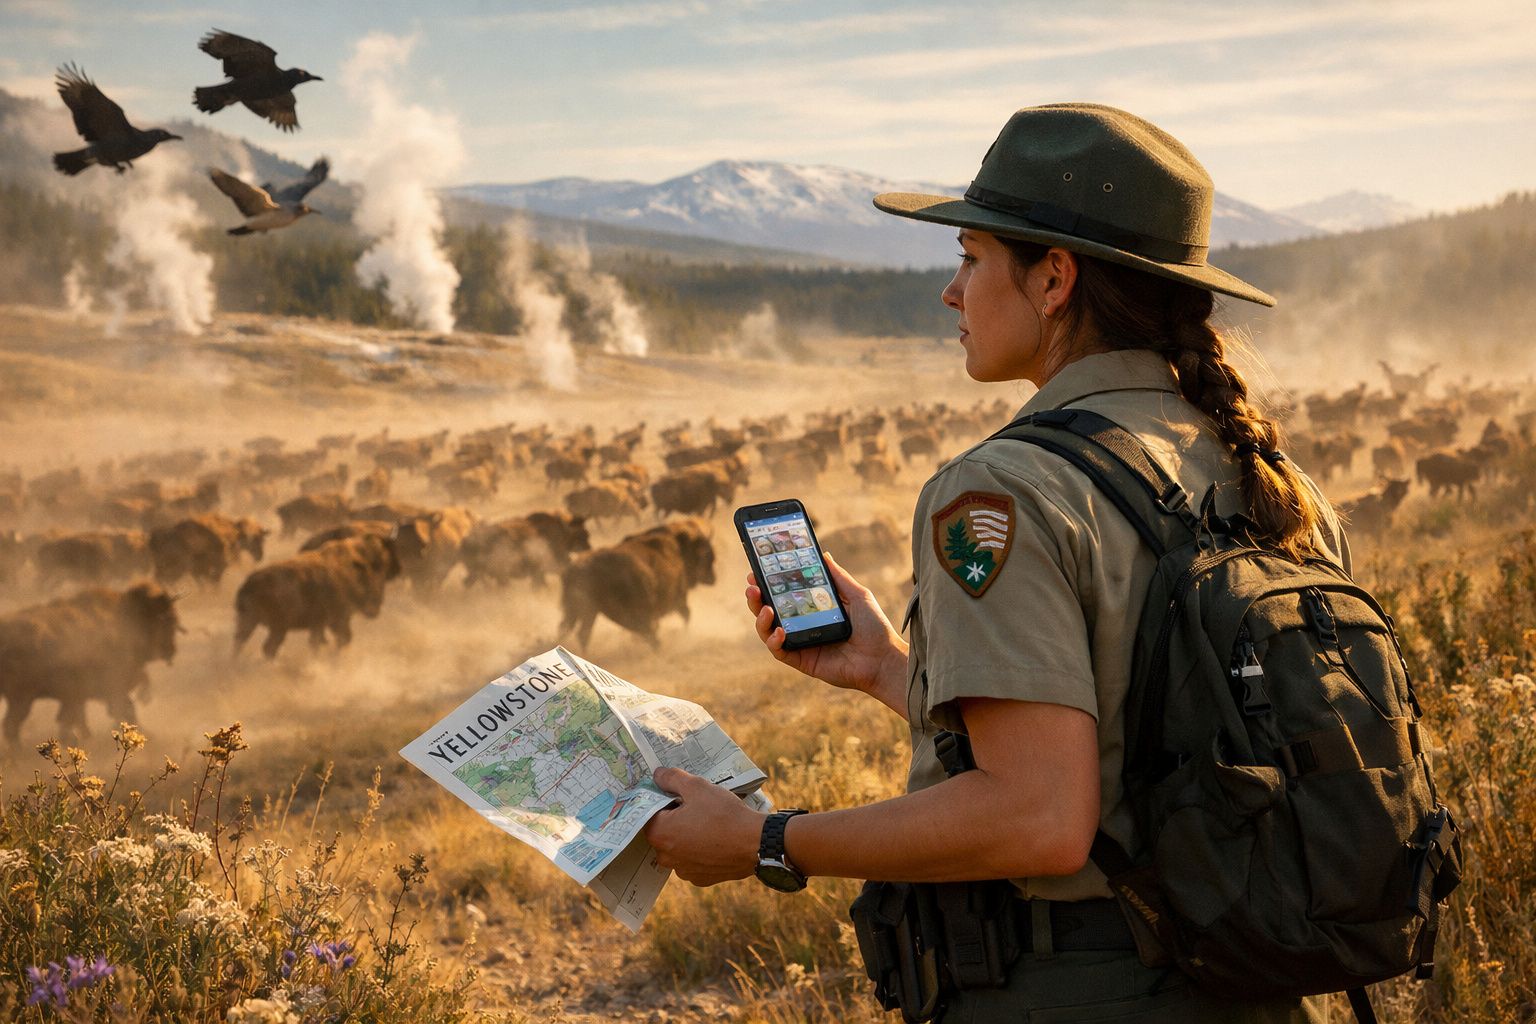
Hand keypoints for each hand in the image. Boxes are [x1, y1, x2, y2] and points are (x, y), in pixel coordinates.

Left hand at [643, 767, 762, 886]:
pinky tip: (716, 839)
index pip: (649, 813)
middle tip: (696, 806)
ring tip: (708, 822)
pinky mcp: (701, 878)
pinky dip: (700, 850)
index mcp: (660, 834)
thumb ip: (672, 779)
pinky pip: (694, 860)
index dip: (662, 801)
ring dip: (687, 835)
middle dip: (674, 818)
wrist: (755, 843)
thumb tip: (657, 775)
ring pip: (678, 847)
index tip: (678, 794)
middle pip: (663, 831)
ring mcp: (684, 870)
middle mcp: (666, 857)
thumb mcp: (697, 787)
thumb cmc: (724, 814)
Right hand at [746, 553, 908, 707]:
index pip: (783, 593)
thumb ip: (838, 577)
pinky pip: (779, 651)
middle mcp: (802, 624)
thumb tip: (824, 554)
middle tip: (752, 586)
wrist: (883, 659)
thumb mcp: (857, 595)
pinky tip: (779, 630)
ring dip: (760, 618)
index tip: (757, 570)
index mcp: (812, 608)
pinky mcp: (801, 660)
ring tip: (765, 607)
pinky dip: (774, 640)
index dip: (768, 582)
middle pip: (769, 609)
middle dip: (756, 597)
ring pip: (767, 630)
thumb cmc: (874, 627)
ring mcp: (800, 643)